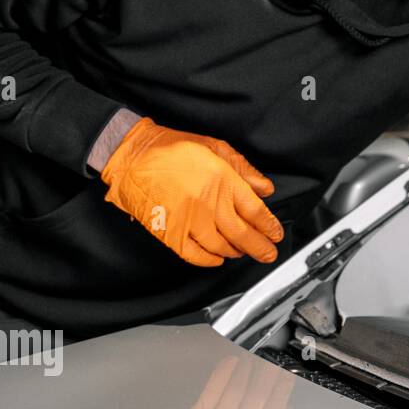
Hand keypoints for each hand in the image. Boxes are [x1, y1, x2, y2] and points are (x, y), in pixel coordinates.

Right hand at [99, 116, 283, 266]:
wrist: (132, 156)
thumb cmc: (171, 148)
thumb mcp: (216, 148)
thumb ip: (244, 170)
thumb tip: (265, 188)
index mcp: (222, 180)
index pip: (254, 211)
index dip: (269, 226)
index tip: (275, 234)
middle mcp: (208, 202)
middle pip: (241, 233)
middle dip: (259, 247)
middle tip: (268, 254)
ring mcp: (188, 219)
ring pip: (220, 246)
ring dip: (235, 252)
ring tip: (242, 252)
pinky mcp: (168, 231)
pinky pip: (193, 254)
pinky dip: (207, 260)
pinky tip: (216, 259)